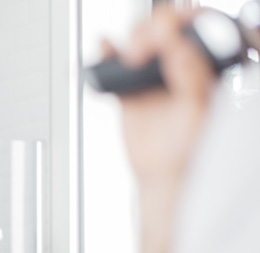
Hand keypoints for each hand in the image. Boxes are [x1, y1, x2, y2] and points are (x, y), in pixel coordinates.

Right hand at [113, 7, 214, 186]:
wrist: (161, 172)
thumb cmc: (187, 147)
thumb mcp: (195, 112)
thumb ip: (191, 80)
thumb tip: (180, 49)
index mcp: (202, 66)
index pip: (192, 28)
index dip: (176, 24)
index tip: (163, 37)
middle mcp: (177, 65)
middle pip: (160, 29)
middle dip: (147, 33)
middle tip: (140, 56)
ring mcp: (152, 75)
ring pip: (138, 41)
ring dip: (129, 40)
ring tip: (125, 58)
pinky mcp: (129, 88)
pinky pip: (115, 65)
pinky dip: (106, 54)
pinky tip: (105, 48)